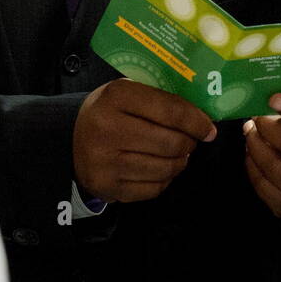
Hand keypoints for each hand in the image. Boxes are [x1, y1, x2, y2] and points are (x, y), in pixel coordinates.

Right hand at [74, 79, 215, 203]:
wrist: (72, 140)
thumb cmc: (110, 112)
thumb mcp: (128, 93)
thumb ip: (161, 100)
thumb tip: (203, 119)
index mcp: (116, 97)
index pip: (171, 111)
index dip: (196, 122)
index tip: (209, 129)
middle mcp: (108, 129)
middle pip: (171, 143)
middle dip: (189, 143)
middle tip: (190, 141)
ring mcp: (106, 162)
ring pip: (165, 169)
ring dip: (179, 162)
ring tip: (176, 154)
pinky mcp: (108, 187)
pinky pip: (154, 189)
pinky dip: (165, 179)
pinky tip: (160, 168)